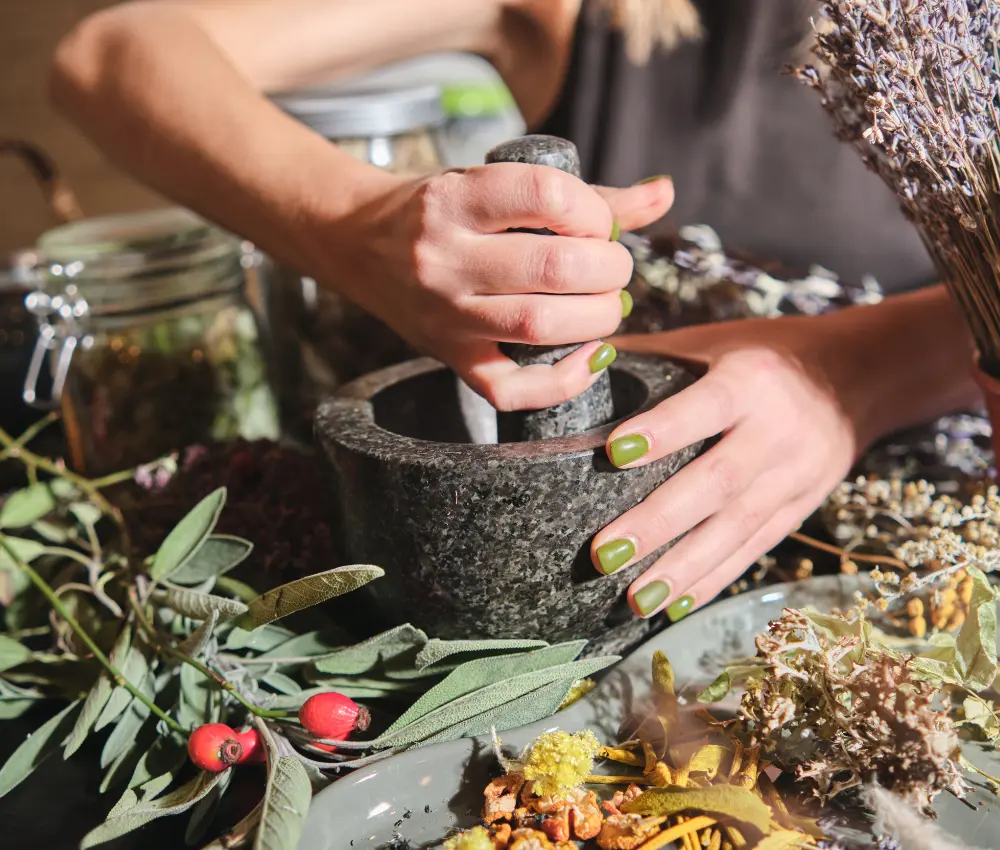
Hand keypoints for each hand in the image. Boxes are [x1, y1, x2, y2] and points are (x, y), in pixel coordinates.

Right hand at [325, 166, 673, 409]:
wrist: (359, 245)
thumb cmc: (439, 210)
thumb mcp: (493, 182)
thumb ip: (581, 193)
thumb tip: (662, 193)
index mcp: (455, 199)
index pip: (546, 196)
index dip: (594, 212)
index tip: (600, 224)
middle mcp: (444, 258)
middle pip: (554, 268)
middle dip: (609, 269)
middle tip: (613, 269)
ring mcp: (446, 315)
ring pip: (538, 326)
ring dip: (597, 318)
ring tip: (606, 306)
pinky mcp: (450, 358)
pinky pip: (511, 390)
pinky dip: (564, 381)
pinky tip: (589, 356)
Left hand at [590, 314, 875, 620]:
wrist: (857, 378)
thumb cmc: (763, 355)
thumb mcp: (715, 343)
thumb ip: (652, 357)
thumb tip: (572, 366)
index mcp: (752, 380)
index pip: (705, 407)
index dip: (663, 430)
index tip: (613, 453)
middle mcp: (779, 430)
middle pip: (717, 482)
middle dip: (659, 522)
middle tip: (604, 555)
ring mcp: (795, 476)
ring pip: (736, 528)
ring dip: (683, 568)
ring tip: (635, 599)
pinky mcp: (800, 508)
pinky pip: (753, 548)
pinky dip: (713, 579)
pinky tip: (675, 604)